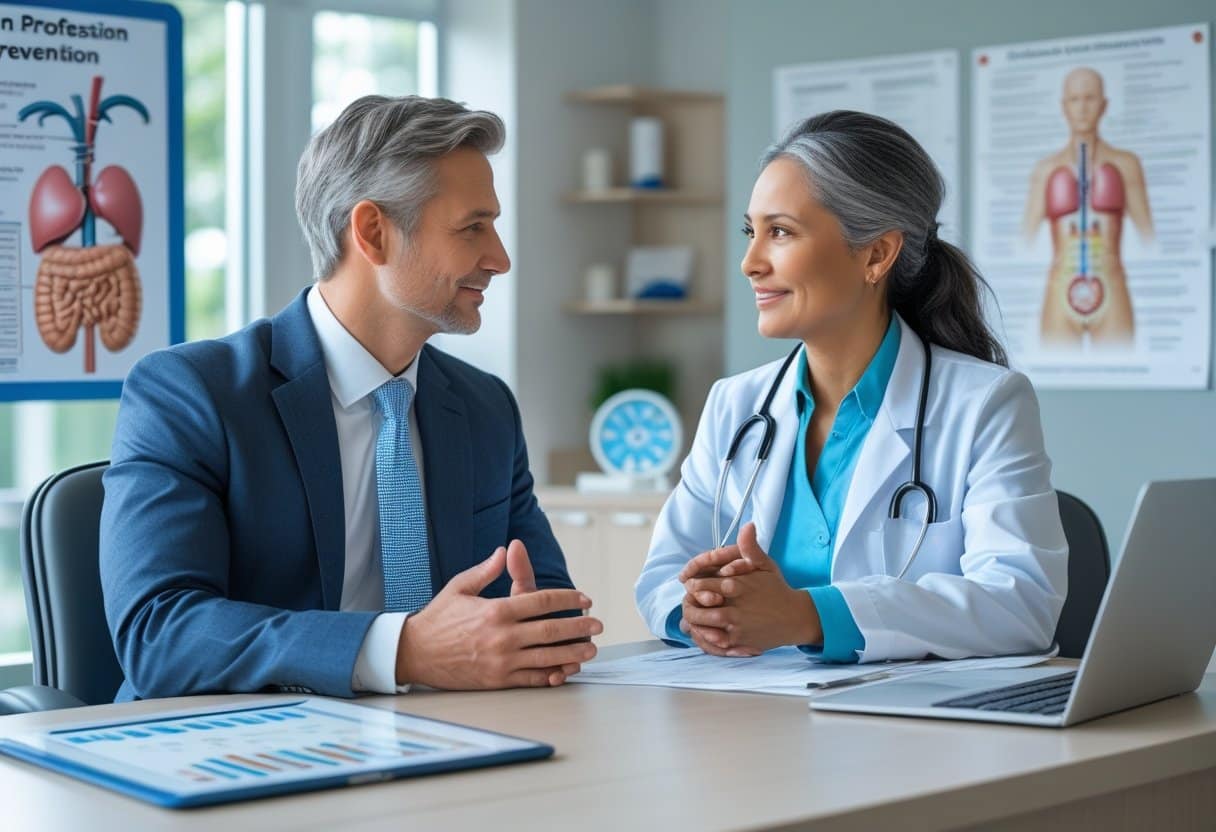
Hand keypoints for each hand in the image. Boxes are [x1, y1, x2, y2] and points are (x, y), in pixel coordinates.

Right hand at [396, 541, 602, 688]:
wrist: (413, 653)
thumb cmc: (437, 618)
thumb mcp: (461, 586)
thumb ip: (488, 570)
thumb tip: (508, 550)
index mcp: (496, 610)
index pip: (541, 601)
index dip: (568, 599)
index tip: (584, 599)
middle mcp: (502, 636)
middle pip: (551, 630)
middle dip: (579, 627)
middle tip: (597, 625)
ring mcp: (501, 661)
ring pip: (547, 657)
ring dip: (573, 653)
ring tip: (591, 650)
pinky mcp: (497, 680)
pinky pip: (532, 679)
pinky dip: (552, 676)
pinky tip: (566, 671)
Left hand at [679, 523, 820, 654]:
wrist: (795, 618)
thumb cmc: (777, 589)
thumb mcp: (766, 565)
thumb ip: (751, 547)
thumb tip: (748, 525)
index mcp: (736, 586)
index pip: (700, 586)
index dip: (692, 586)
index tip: (691, 586)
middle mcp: (733, 608)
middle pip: (696, 607)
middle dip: (689, 605)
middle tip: (688, 603)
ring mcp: (735, 627)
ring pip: (701, 626)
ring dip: (693, 621)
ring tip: (693, 618)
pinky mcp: (738, 642)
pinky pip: (712, 642)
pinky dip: (704, 637)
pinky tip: (704, 632)